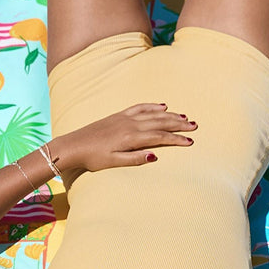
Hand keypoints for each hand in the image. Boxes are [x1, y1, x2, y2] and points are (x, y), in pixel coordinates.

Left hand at [51, 103, 195, 172]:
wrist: (73, 145)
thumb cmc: (93, 158)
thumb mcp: (113, 162)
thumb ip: (135, 159)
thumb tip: (155, 155)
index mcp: (131, 138)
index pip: (159, 137)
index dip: (176, 139)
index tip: (190, 142)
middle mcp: (130, 125)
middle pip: (160, 123)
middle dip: (178, 124)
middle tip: (194, 126)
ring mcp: (124, 118)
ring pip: (152, 114)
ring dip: (170, 114)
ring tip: (184, 117)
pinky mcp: (118, 115)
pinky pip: (139, 108)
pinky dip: (152, 106)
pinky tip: (162, 105)